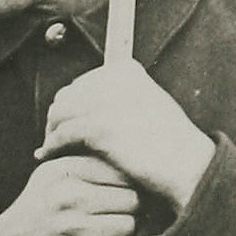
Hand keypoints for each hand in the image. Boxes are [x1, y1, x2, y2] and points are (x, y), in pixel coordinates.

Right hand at [0, 153, 138, 235]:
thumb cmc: (33, 214)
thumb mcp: (49, 177)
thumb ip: (85, 164)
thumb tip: (131, 163)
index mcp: (64, 171)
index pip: (122, 172)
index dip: (126, 186)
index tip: (115, 197)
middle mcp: (68, 196)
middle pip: (132, 199)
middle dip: (127, 210)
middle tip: (112, 218)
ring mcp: (71, 229)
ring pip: (128, 226)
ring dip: (120, 233)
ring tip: (103, 234)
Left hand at [36, 59, 214, 210]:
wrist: (187, 164)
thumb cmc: (167, 143)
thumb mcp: (143, 105)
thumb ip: (116, 99)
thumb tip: (81, 104)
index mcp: (125, 70)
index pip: (80, 84)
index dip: (69, 107)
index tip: (66, 125)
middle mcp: (114, 80)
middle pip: (66, 96)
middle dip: (57, 118)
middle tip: (53, 140)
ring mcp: (106, 102)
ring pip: (59, 113)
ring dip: (51, 132)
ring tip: (50, 149)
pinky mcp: (99, 127)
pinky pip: (61, 134)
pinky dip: (51, 145)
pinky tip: (48, 156)